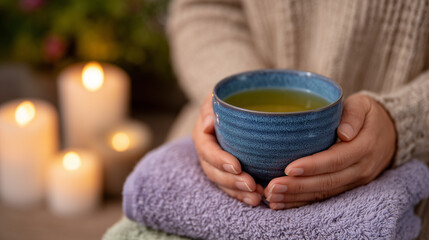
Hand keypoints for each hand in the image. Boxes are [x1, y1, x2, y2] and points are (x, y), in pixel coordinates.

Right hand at [193, 93, 263, 205]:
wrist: (242, 106)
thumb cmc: (231, 98)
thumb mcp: (219, 97)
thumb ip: (211, 108)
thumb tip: (206, 126)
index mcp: (203, 135)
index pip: (207, 150)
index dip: (220, 160)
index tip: (236, 167)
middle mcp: (207, 153)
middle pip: (214, 172)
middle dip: (232, 182)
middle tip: (252, 186)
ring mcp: (217, 165)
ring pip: (223, 183)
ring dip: (238, 192)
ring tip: (257, 197)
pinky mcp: (228, 173)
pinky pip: (231, 188)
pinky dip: (242, 195)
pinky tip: (256, 199)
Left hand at [264, 94, 396, 209]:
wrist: (390, 133)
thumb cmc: (368, 115)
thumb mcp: (362, 106)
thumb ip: (352, 115)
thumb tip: (343, 132)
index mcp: (364, 147)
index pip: (336, 160)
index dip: (312, 166)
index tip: (289, 169)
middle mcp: (360, 169)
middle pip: (327, 182)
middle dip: (298, 187)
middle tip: (272, 187)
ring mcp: (354, 181)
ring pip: (324, 194)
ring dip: (296, 198)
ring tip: (272, 197)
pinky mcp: (347, 186)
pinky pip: (324, 197)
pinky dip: (302, 202)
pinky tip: (283, 203)